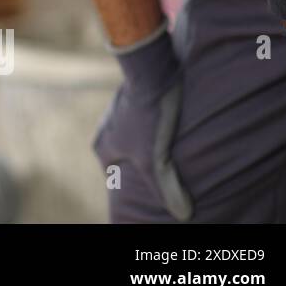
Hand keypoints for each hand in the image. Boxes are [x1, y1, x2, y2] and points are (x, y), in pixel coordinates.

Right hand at [93, 21, 193, 220]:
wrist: (153, 70)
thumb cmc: (149, 116)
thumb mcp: (157, 159)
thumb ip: (166, 188)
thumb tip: (182, 215)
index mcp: (103, 147)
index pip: (113, 178)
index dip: (128, 190)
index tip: (145, 196)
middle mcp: (106, 130)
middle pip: (125, 159)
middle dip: (140, 170)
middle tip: (161, 179)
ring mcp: (120, 113)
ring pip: (136, 140)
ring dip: (149, 148)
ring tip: (171, 157)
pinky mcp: (137, 101)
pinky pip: (145, 123)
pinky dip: (156, 131)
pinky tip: (173, 133)